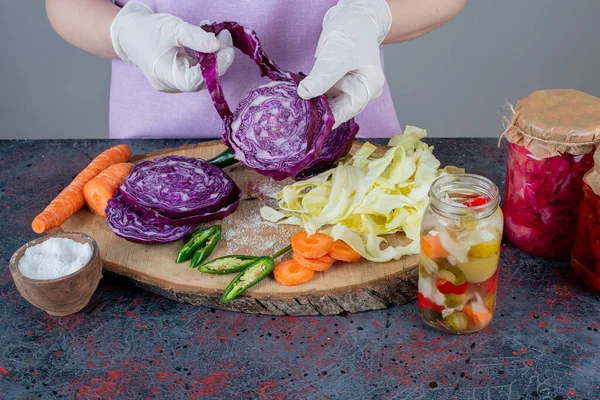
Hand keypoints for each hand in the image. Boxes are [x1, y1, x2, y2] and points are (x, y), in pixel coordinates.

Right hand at [110, 1, 233, 92]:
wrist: (129, 32)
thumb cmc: (147, 30)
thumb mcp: (172, 28)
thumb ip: (195, 37)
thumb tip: (217, 46)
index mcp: (164, 76)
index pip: (195, 80)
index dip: (215, 69)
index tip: (227, 51)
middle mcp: (170, 84)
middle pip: (201, 79)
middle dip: (218, 60)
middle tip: (225, 38)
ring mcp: (174, 83)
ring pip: (201, 75)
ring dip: (213, 56)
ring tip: (219, 35)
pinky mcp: (178, 76)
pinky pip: (196, 70)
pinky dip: (205, 57)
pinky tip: (208, 41)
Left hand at [297, 0, 391, 127]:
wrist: (351, 16)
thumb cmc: (351, 32)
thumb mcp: (336, 56)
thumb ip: (322, 77)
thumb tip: (304, 93)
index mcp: (369, 87)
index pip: (349, 109)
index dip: (330, 117)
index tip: (311, 122)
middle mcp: (362, 91)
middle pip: (340, 108)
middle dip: (320, 111)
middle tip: (299, 115)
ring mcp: (350, 87)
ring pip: (330, 102)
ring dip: (314, 103)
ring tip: (297, 107)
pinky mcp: (338, 83)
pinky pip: (325, 93)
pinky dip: (313, 94)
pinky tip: (300, 96)